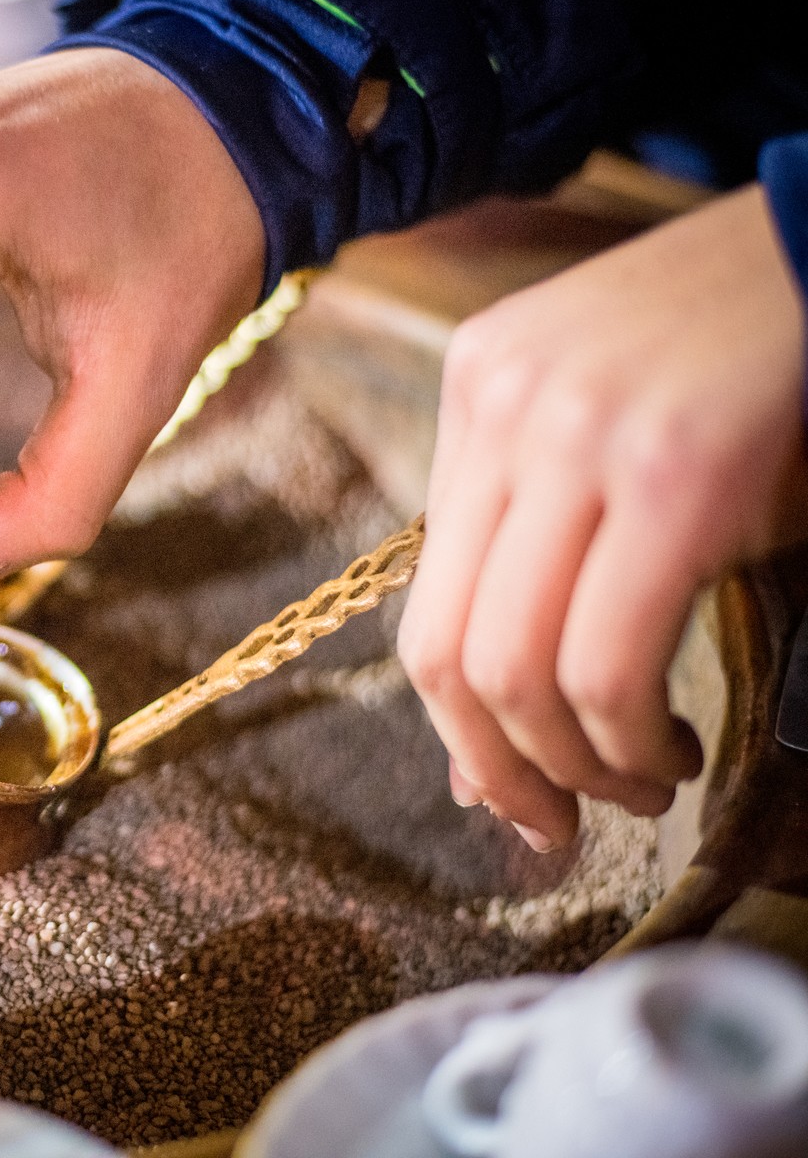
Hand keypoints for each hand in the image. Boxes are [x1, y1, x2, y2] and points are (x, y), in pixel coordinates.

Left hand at [397, 185, 807, 850]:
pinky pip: (605, 657)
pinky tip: (670, 748)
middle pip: (444, 651)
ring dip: (571, 768)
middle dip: (497, 769)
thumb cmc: (756, 357)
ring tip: (636, 785)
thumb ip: (547, 571)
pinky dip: (624, 738)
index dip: (459, 727)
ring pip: (512, 669)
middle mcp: (502, 408)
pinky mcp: (672, 470)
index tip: (509, 791)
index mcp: (477, 391)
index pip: (426, 601)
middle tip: (554, 825)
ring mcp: (575, 433)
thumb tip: (478, 764)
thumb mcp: (622, 441)